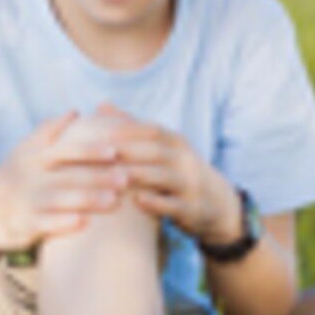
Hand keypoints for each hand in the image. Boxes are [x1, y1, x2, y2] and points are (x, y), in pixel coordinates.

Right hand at [0, 112, 129, 252]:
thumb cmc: (11, 178)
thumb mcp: (24, 150)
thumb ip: (50, 131)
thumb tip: (75, 111)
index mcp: (35, 156)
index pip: (66, 149)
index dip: (90, 149)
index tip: (116, 149)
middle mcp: (31, 177)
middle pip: (69, 175)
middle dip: (99, 176)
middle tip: (127, 177)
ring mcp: (27, 201)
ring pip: (61, 200)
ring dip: (88, 200)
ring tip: (114, 202)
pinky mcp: (23, 224)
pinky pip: (45, 224)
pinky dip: (63, 224)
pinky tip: (83, 224)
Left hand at [94, 103, 240, 242]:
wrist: (217, 203)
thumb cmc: (176, 170)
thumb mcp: (161, 147)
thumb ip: (132, 128)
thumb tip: (101, 105)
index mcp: (175, 142)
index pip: (151, 130)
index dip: (126, 130)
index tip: (98, 130)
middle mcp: (184, 159)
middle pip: (156, 151)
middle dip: (127, 150)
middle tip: (97, 152)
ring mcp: (190, 184)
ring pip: (164, 176)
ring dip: (139, 175)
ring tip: (113, 176)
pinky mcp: (192, 209)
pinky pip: (175, 205)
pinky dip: (157, 203)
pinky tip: (137, 201)